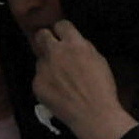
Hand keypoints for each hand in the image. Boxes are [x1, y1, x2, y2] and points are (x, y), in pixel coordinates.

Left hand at [29, 19, 135, 138]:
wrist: (93, 114)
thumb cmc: (102, 87)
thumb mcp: (98, 59)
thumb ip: (82, 48)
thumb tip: (72, 44)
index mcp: (74, 44)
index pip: (61, 25)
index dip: (62, 31)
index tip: (63, 36)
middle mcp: (55, 52)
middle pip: (41, 35)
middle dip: (46, 39)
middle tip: (52, 49)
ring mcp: (43, 68)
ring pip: (41, 60)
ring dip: (48, 65)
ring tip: (60, 80)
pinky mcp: (36, 84)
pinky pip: (39, 78)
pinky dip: (46, 83)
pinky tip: (57, 93)